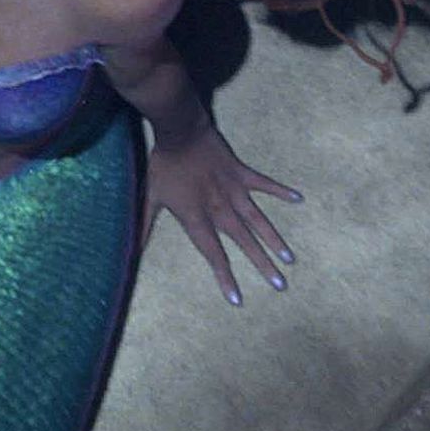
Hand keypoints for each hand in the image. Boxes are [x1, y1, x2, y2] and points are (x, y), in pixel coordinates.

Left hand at [142, 126, 302, 306]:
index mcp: (197, 217)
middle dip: (262, 264)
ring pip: (258, 220)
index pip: (213, 254)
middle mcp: (220, 208)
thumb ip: (143, 226)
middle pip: (244, 242)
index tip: (238, 299)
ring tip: (290, 258)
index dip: (225, 277)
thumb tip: (130, 249)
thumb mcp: (150, 197)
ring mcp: (234, 190)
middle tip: (280, 285)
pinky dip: (281, 191)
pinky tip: (299, 198)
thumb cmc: (163, 165)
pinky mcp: (242, 173)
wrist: (179, 131)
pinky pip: (265, 184)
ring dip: (274, 239)